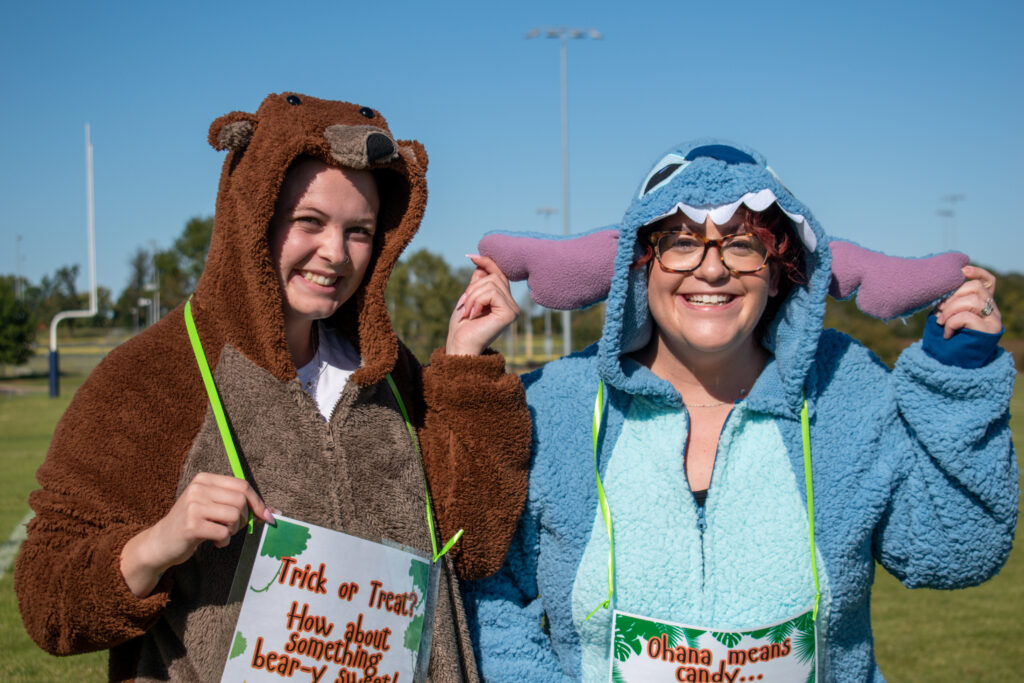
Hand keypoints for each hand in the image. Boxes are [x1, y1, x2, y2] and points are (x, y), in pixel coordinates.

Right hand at [120, 473, 273, 596]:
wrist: (160, 543)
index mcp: (204, 479)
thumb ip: (238, 504)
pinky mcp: (191, 525)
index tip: (265, 516)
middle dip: (244, 518)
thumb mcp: (212, 507)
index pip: (242, 485)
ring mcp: (193, 506)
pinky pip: (223, 533)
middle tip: (233, 528)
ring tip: (222, 534)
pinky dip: (224, 541)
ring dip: (233, 530)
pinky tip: (214, 543)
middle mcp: (198, 489)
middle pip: (240, 500)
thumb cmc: (193, 524)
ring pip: (234, 516)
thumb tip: (273, 512)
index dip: (257, 502)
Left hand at [446, 254, 519, 355]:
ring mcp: (513, 309)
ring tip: (466, 312)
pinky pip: (493, 292)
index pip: (499, 274)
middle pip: (494, 277)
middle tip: (462, 305)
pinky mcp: (510, 313)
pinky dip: (477, 300)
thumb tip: (481, 261)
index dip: (486, 262)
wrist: (460, 345)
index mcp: (503, 301)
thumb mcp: (469, 297)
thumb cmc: (462, 326)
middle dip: (473, 288)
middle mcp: (512, 304)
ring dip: (472, 296)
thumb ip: (478, 281)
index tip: (470, 256)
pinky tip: (473, 314)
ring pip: (492, 283)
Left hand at [934, 265, 1001, 338]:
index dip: (977, 272)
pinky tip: (947, 333)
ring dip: (950, 310)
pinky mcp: (988, 331)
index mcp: (984, 302)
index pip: (988, 281)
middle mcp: (993, 309)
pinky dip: (952, 323)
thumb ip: (951, 300)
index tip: (962, 270)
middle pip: (976, 287)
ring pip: (972, 300)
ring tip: (941, 322)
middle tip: (939, 309)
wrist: (954, 363)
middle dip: (953, 295)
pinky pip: (967, 317)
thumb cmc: (948, 336)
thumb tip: (942, 285)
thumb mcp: (948, 314)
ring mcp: (993, 320)